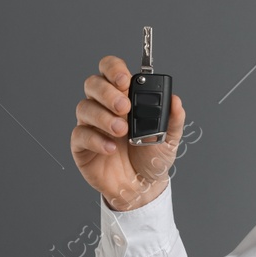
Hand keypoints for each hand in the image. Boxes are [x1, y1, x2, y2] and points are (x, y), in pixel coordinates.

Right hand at [71, 54, 185, 211]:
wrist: (143, 187)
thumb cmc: (151, 158)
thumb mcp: (170, 138)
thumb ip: (173, 119)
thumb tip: (175, 101)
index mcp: (125, 97)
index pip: (110, 71)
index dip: (113, 69)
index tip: (125, 79)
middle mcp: (104, 107)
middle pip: (93, 84)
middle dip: (107, 92)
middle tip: (124, 107)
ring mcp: (91, 125)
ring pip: (84, 107)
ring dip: (103, 116)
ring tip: (122, 131)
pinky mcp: (82, 145)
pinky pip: (80, 135)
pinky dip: (96, 139)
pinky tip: (111, 148)